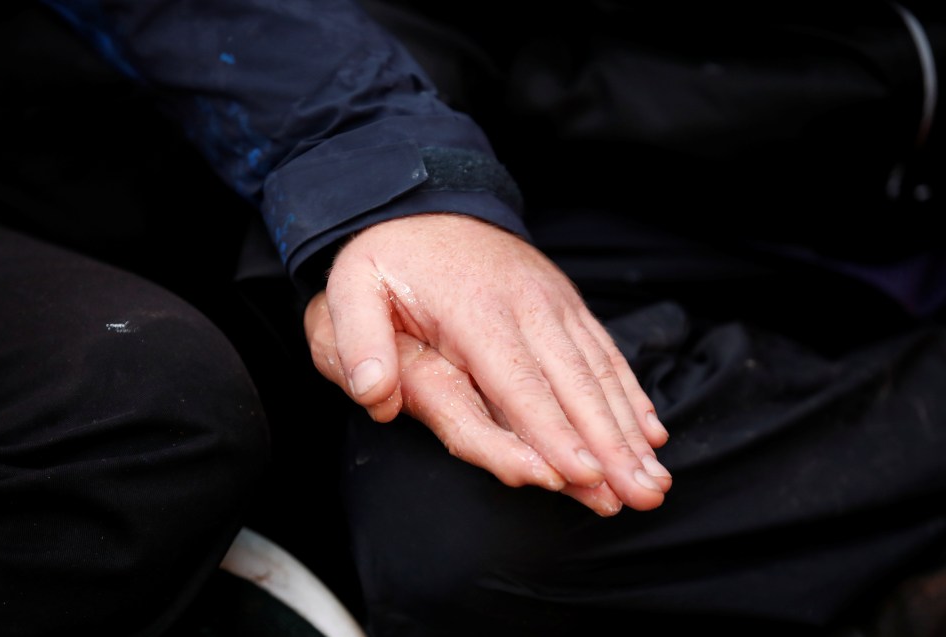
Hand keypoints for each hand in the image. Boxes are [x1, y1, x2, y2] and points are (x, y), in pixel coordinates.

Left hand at [304, 213, 670, 512]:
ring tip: (656, 482)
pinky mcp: (565, 304)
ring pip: (601, 374)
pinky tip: (652, 431)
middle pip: (575, 386)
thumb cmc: (390, 254)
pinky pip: (605, 352)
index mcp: (473, 312)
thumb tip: (375, 395)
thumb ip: (358, 339)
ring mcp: (552, 304)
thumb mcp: (352, 285)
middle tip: (643, 498)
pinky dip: (632, 394)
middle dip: (612, 446)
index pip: (518, 383)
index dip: (552, 432)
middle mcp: (526, 308)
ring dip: (632, 430)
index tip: (585, 476)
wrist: (428, 201)